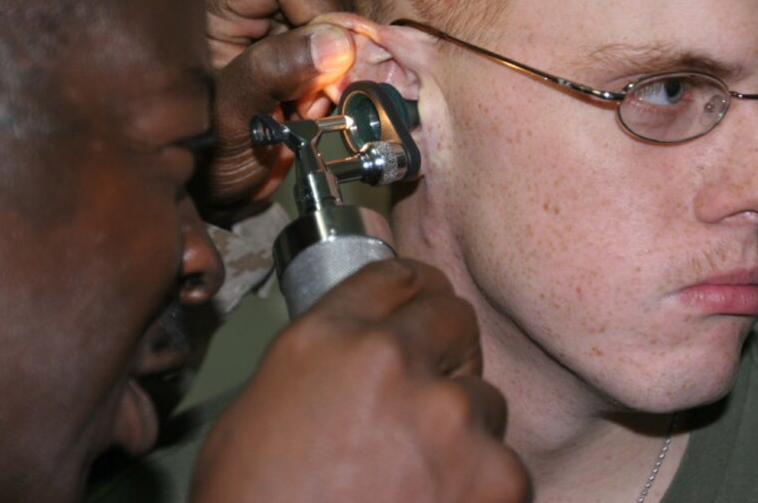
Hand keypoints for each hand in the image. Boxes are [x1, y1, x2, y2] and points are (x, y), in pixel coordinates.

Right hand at [190, 259, 528, 502]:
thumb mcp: (252, 416)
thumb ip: (314, 368)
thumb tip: (345, 362)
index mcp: (327, 339)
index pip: (394, 277)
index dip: (412, 290)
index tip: (420, 302)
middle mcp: (392, 360)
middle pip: (453, 317)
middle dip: (446, 349)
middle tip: (428, 390)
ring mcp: (448, 415)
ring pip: (484, 398)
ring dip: (462, 428)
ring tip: (422, 474)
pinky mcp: (496, 476)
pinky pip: (505, 464)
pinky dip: (482, 488)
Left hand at [199, 0, 358, 210]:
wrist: (210, 194)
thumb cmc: (202, 160)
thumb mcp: (231, 117)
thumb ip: (273, 73)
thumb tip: (337, 42)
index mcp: (212, 3)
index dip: (318, 7)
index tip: (331, 58)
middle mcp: (242, 4)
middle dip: (331, 40)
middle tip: (316, 95)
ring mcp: (269, 27)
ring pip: (330, 16)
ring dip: (337, 62)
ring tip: (308, 107)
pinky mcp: (290, 50)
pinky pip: (334, 44)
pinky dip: (337, 77)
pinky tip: (311, 108)